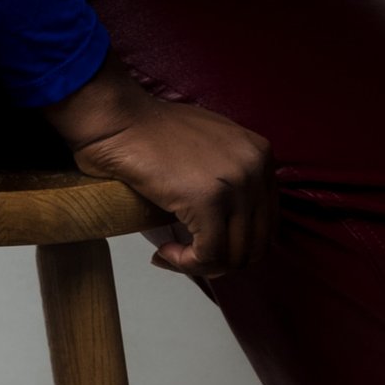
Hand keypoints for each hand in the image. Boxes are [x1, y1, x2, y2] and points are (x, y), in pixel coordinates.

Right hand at [42, 62, 275, 279]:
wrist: (118, 119)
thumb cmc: (149, 131)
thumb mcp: (208, 146)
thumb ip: (228, 174)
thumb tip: (229, 220)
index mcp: (260, 154)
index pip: (266, 222)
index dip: (235, 244)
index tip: (203, 245)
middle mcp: (257, 167)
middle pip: (256, 244)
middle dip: (221, 260)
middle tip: (187, 257)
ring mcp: (236, 184)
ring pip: (234, 255)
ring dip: (201, 265)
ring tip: (171, 254)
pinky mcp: (208, 200)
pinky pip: (208, 254)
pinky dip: (186, 263)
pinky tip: (164, 252)